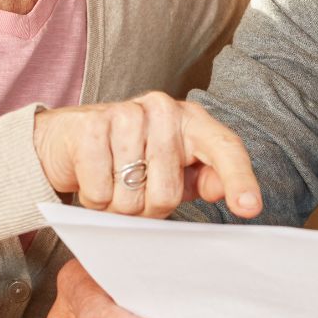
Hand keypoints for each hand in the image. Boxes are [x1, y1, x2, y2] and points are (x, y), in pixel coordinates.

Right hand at [33, 92, 260, 218]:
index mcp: (191, 120)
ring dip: (117, 205)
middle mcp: (163, 108)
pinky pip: (100, 192)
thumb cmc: (128, 158)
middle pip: (168, 192)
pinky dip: (93, 198)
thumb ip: (203, 178)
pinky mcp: (91, 127)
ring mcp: (126, 113)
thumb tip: (224, 188)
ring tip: (111, 182)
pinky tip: (91, 176)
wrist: (67, 141)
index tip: (250, 208)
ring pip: (132, 196)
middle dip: (147, 208)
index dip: (239, 180)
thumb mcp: (173, 169)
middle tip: (133, 191)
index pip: (224, 148)